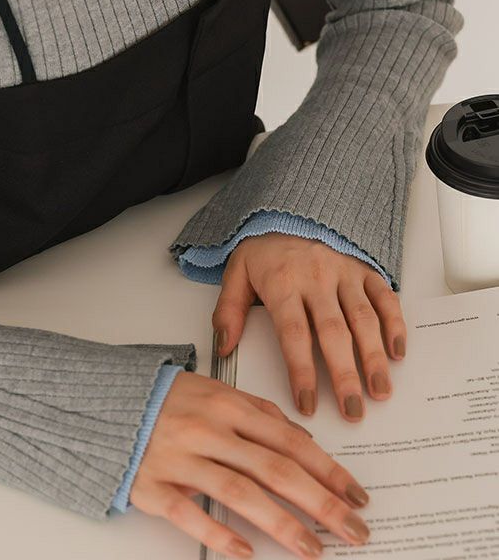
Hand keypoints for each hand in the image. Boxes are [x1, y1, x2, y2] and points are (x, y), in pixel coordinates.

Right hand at [130, 371, 369, 558]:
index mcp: (226, 404)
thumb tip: (302, 439)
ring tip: (314, 548)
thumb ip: (259, 412)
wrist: (106, 402)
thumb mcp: (216, 390)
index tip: (356, 494)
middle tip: (354, 529)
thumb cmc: (167, 399)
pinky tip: (246, 552)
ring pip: (239, 492)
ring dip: (282, 523)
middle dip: (320, 502)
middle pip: (273, 468)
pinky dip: (218, 532)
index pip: (288, 440)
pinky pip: (187, 513)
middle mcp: (207, 430)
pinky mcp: (152, 485)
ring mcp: (179, 459)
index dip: (327, 469)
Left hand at [213, 233, 406, 420]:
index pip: (293, 335)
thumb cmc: (264, 247)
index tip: (308, 404)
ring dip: (373, 357)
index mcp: (282, 284)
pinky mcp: (363, 269)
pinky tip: (397, 352)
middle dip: (344, 375)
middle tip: (353, 412)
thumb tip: (223, 347)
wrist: (290, 207)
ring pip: (362, 319)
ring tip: (380, 391)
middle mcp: (316, 279)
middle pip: (333, 333)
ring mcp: (344, 273)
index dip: (301, 372)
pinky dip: (395, 323)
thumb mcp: (236, 272)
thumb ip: (228, 310)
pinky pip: (384, 296)